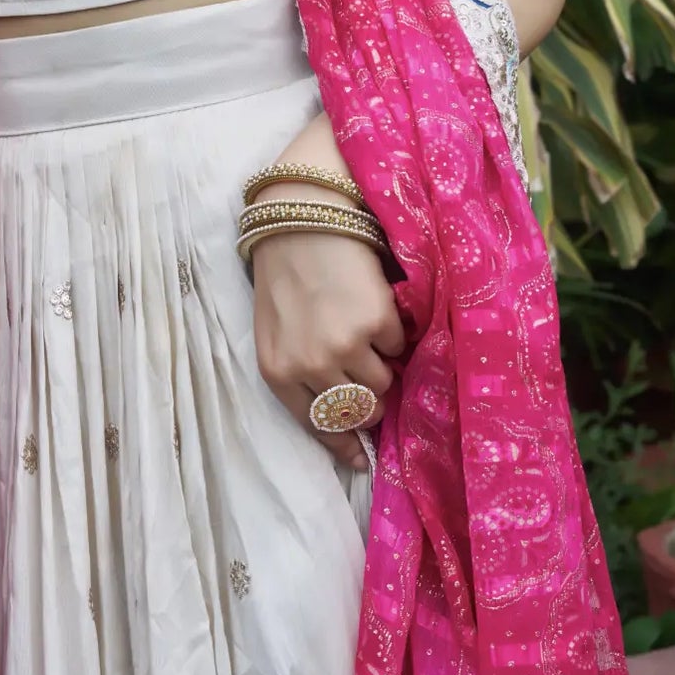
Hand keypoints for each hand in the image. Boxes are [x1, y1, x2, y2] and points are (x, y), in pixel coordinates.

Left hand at [251, 229, 406, 469]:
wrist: (301, 215)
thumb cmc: (284, 273)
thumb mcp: (275, 332)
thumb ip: (301, 376)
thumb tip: (346, 428)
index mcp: (278, 371)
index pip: (319, 426)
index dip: (343, 443)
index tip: (361, 459)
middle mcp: (311, 365)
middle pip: (359, 410)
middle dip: (368, 399)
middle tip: (367, 372)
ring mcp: (346, 345)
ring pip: (384, 382)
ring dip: (382, 363)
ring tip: (364, 329)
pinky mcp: (377, 321)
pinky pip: (399, 346)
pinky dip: (393, 332)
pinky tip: (372, 304)